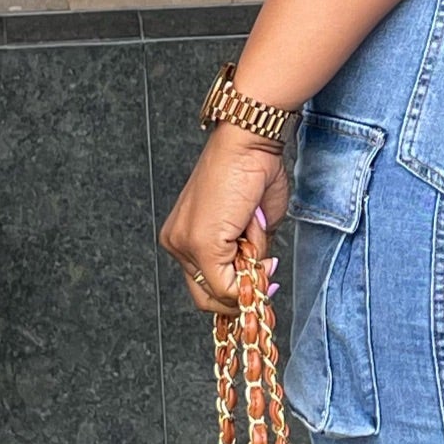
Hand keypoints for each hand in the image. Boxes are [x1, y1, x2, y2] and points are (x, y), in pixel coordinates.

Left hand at [160, 126, 290, 313]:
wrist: (247, 143)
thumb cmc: (252, 174)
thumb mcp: (251, 230)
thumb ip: (247, 259)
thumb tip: (256, 283)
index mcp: (183, 238)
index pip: (204, 288)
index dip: (238, 292)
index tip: (265, 280)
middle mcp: (176, 244)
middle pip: (207, 299)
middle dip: (243, 291)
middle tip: (266, 270)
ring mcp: (184, 245)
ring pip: (221, 292)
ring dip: (251, 268)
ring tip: (253, 226)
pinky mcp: (200, 244)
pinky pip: (231, 281)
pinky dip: (254, 258)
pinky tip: (252, 223)